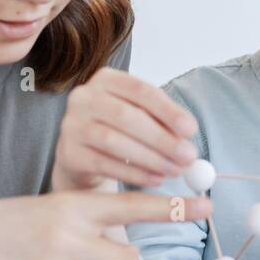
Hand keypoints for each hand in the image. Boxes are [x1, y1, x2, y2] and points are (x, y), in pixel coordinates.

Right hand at [53, 68, 199, 191]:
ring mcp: (71, 125)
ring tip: (175, 170)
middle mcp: (83, 98)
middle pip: (126, 116)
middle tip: (188, 156)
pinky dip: (133, 174)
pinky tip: (155, 179)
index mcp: (106, 80)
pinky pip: (104, 164)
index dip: (168, 110)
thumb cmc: (119, 131)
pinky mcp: (69, 153)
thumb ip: (163, 122)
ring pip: (114, 141)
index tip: (191, 129)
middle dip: (162, 138)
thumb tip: (188, 139)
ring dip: (150, 158)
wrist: (83, 156)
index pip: (140, 90)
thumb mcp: (140, 117)